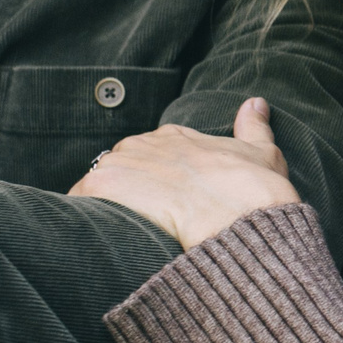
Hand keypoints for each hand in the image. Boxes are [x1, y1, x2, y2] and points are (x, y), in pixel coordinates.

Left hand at [70, 96, 300, 249]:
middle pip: (121, 170)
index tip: (163, 203)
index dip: (154, 182)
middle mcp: (144, 142)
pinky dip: (83, 220)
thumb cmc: (255, 190)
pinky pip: (78, 203)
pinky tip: (100, 239)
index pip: (149, 155)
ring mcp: (121, 161)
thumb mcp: (263, 152)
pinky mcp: (103, 184)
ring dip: (105, 209)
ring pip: (98, 187)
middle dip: (127, 195)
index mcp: (176, 136)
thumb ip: (254, 126)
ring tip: (122, 235)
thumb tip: (256, 103)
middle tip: (143, 224)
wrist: (240, 215)